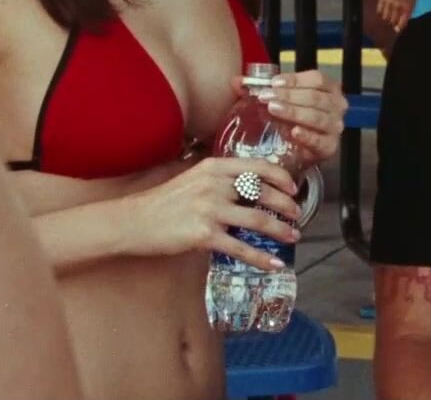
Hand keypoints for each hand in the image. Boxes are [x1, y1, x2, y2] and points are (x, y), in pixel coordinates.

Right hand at [119, 157, 299, 270]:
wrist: (133, 221)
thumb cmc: (164, 202)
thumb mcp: (193, 178)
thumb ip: (219, 178)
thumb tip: (250, 186)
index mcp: (214, 167)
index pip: (258, 166)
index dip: (281, 177)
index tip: (293, 188)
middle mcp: (215, 185)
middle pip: (263, 193)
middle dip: (286, 205)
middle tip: (297, 214)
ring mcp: (210, 210)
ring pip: (257, 220)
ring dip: (280, 230)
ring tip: (293, 236)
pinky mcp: (204, 235)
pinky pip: (241, 248)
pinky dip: (261, 258)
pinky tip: (274, 264)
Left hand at [242, 69, 346, 167]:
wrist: (297, 151)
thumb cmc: (289, 119)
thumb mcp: (278, 101)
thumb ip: (258, 90)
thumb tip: (235, 81)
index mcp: (328, 89)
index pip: (317, 79)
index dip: (295, 80)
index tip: (273, 83)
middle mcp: (336, 106)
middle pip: (315, 97)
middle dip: (289, 96)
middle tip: (266, 97)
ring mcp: (335, 128)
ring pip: (317, 117)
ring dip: (294, 112)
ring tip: (273, 109)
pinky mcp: (329, 148)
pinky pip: (320, 141)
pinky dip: (307, 136)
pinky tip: (294, 132)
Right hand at [378, 0, 416, 31]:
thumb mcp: (412, 2)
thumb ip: (406, 14)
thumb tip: (397, 27)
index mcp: (408, 7)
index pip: (402, 22)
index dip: (399, 27)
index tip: (397, 28)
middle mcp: (399, 5)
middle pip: (393, 20)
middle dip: (393, 22)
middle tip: (393, 20)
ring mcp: (391, 1)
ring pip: (385, 16)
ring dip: (387, 18)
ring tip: (389, 15)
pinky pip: (380, 9)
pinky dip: (381, 12)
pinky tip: (383, 11)